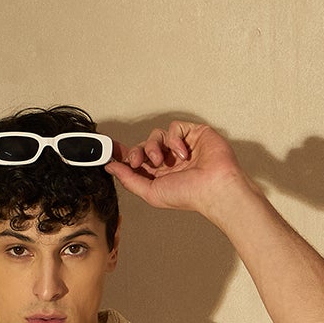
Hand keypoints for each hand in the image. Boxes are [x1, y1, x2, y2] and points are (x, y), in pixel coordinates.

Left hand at [106, 121, 246, 213]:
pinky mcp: (193, 133)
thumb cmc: (188, 194)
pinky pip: (174, 128)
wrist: (214, 186)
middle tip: (138, 161)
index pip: (138, 160)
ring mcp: (181, 146)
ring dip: (154, 147)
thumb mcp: (150, 192)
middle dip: (137, 152)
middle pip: (144, 146)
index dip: (123, 154)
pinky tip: (183, 154)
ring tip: (163, 161)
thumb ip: (129, 179)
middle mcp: (170, 160)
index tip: (110, 151)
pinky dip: (174, 140)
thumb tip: (111, 167)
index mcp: (159, 175)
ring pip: (157, 135)